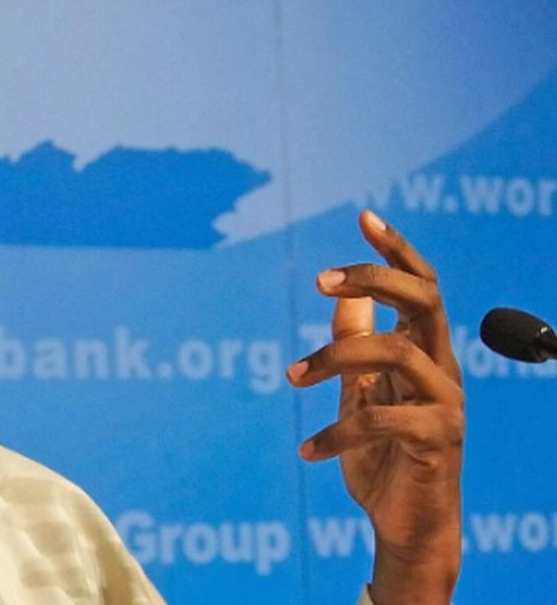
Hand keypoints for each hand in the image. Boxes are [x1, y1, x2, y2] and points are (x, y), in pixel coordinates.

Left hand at [287, 211, 463, 604]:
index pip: (421, 286)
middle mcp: (442, 368)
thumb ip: (355, 346)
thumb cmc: (382, 455)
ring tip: (292, 377)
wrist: (404, 522)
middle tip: (322, 281)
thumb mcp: (361, 393)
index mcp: (424, 350)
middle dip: (374, 279)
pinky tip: (308, 448)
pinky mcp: (438, 441)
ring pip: (397, 352)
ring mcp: (446, 404)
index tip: (363, 215)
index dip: (396, 249)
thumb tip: (339, 299)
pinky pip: (384, 419)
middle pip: (425, 300)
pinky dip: (338, 430)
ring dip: (335, 358)